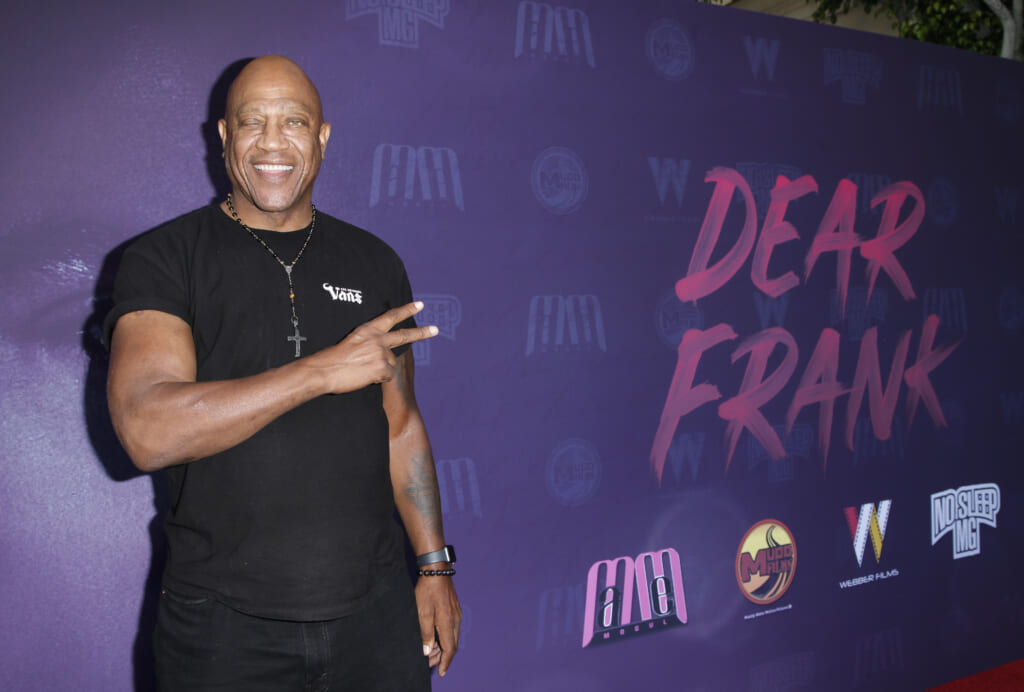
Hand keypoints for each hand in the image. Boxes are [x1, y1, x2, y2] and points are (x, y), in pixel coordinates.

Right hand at [309, 301, 436, 393]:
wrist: (325, 370)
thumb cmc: (332, 358)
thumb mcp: (352, 341)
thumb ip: (368, 342)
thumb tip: (378, 351)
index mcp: (368, 329)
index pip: (391, 316)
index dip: (406, 310)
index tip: (420, 305)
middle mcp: (377, 339)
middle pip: (404, 335)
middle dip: (422, 332)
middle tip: (435, 329)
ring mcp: (381, 353)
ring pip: (390, 363)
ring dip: (379, 369)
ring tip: (362, 370)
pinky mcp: (382, 368)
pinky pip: (385, 375)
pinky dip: (377, 378)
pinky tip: (364, 376)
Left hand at [415, 573, 460, 676]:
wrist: (437, 571)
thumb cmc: (427, 590)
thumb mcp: (422, 613)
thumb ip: (426, 634)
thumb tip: (428, 651)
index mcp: (447, 623)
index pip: (449, 649)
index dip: (445, 662)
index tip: (441, 672)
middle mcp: (455, 620)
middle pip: (452, 645)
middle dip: (442, 657)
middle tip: (430, 663)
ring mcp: (457, 614)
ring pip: (452, 637)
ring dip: (443, 647)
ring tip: (431, 651)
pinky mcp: (455, 609)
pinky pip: (452, 629)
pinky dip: (445, 637)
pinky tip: (436, 637)